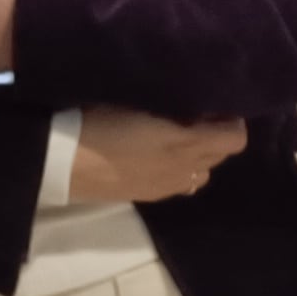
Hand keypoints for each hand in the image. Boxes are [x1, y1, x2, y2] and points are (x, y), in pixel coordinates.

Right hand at [68, 106, 247, 202]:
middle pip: (221, 155)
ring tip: (177, 137)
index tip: (216, 104)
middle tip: (196, 115)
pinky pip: (181, 183)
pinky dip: (180, 169)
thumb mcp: (135, 100)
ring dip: (199, 155)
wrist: (62, 161)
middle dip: (215, 135)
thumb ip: (170, 101)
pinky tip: (156, 156)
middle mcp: (184, 168)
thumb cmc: (96, 121)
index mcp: (184, 142)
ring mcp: (168, 186)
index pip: (234, 139)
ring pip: (202, 172)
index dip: (232, 121)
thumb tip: (191, 100)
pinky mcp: (150, 196)